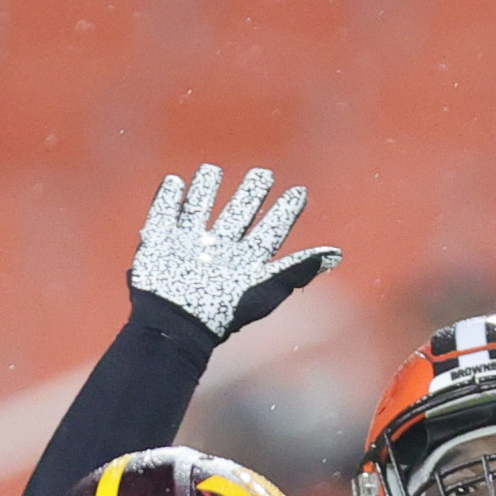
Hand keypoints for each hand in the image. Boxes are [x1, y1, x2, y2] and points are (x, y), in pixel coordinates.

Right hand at [129, 162, 340, 339]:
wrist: (177, 325)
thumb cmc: (225, 312)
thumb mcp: (266, 288)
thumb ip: (298, 269)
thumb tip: (337, 254)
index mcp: (246, 261)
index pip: (271, 231)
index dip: (286, 211)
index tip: (299, 191)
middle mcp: (220, 251)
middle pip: (239, 215)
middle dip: (251, 195)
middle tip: (263, 173)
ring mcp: (189, 246)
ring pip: (201, 209)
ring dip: (206, 190)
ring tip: (211, 170)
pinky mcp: (159, 243)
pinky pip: (164, 215)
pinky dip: (168, 199)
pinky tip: (174, 183)